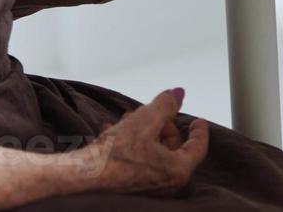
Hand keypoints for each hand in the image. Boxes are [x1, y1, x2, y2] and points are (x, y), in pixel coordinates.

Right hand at [84, 89, 208, 194]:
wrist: (84, 177)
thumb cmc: (115, 155)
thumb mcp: (144, 120)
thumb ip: (165, 105)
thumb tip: (177, 94)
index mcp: (176, 170)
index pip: (197, 148)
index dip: (199, 131)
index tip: (198, 121)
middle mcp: (165, 184)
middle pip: (171, 147)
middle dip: (159, 125)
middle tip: (148, 112)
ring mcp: (148, 187)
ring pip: (152, 152)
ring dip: (141, 132)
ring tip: (125, 120)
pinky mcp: (130, 186)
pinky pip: (136, 161)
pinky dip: (128, 144)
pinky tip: (112, 132)